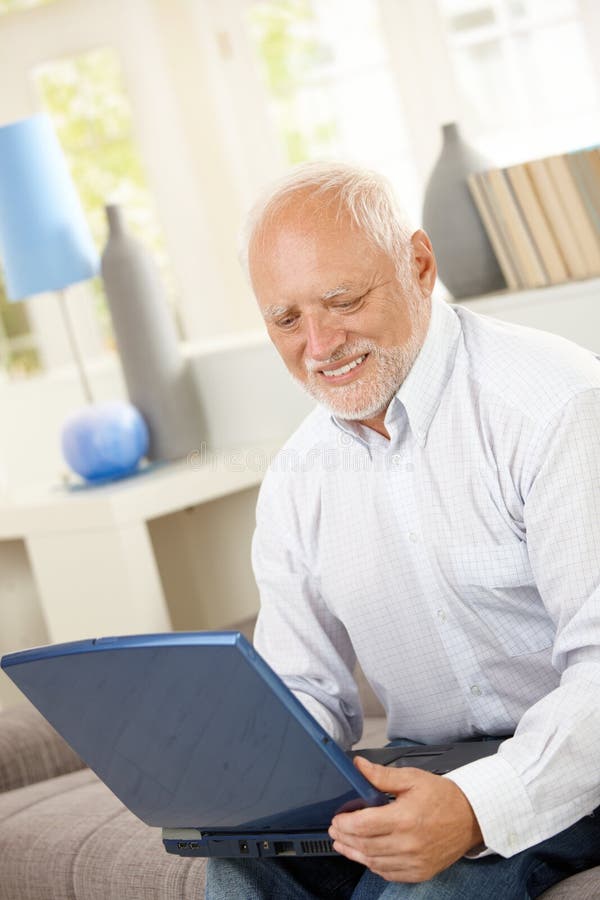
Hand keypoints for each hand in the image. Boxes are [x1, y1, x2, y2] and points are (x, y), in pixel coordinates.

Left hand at [328, 756, 482, 882]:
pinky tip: (366, 856)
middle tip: (335, 831)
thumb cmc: (443, 797)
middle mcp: (409, 844)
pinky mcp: (420, 872)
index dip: (345, 823)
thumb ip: (382, 775)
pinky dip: (374, 865)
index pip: (363, 825)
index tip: (337, 819)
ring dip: (355, 854)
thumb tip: (359, 767)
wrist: (471, 818)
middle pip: (365, 845)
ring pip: (374, 862)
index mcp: (405, 818)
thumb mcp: (412, 778)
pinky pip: (389, 873)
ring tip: (344, 845)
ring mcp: (415, 862)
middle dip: (345, 838)